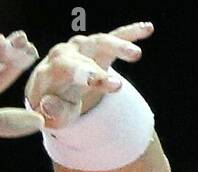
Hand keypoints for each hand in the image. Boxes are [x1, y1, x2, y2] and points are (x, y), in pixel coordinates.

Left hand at [24, 22, 153, 129]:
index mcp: (52, 71)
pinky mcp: (97, 46)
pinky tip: (147, 28)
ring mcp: (82, 47)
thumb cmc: (51, 106)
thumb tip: (49, 104)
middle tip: (118, 87)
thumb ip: (50, 112)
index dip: (87, 76)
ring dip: (118, 46)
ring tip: (136, 54)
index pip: (69, 70)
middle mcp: (66, 53)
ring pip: (100, 41)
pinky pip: (114, 36)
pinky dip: (130, 32)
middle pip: (84, 55)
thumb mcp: (49, 116)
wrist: (50, 89)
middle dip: (101, 70)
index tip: (105, 86)